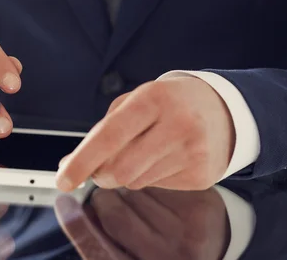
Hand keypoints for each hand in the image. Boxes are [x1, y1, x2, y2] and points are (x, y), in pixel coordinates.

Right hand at [55, 187, 228, 259]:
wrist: (213, 249)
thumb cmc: (161, 251)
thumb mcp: (129, 253)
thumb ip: (102, 235)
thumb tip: (72, 205)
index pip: (97, 248)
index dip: (76, 224)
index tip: (63, 201)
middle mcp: (164, 258)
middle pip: (113, 212)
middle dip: (103, 196)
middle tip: (104, 193)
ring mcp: (186, 233)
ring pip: (134, 188)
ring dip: (127, 184)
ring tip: (137, 193)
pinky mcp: (200, 206)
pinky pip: (159, 176)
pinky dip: (150, 174)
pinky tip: (157, 182)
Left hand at [56, 77, 234, 190]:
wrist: (223, 110)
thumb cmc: (169, 104)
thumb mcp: (136, 101)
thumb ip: (102, 130)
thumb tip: (69, 164)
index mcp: (154, 98)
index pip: (110, 136)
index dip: (82, 161)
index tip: (63, 179)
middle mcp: (177, 124)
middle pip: (120, 169)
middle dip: (100, 174)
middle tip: (98, 169)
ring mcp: (193, 152)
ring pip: (136, 181)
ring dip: (125, 174)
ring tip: (141, 153)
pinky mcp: (202, 175)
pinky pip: (157, 187)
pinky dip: (149, 176)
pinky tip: (163, 158)